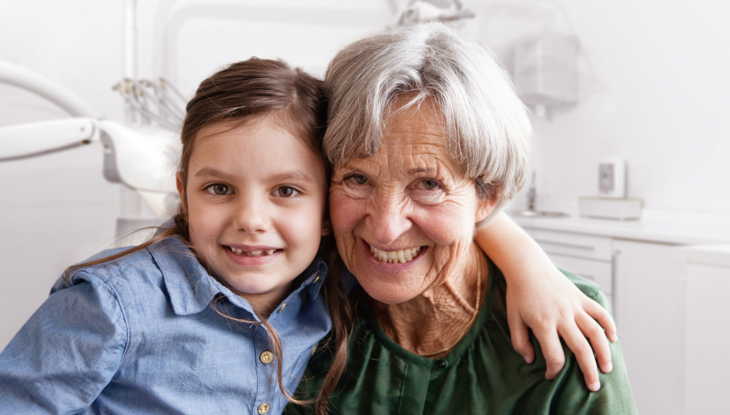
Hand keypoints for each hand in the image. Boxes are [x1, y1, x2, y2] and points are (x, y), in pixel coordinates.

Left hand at [505, 263, 617, 391]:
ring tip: (608, 368)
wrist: (528, 267)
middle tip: (594, 386)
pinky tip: (613, 339)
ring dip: (604, 352)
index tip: (551, 375)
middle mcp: (562, 316)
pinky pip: (600, 313)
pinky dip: (609, 326)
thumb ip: (519, 342)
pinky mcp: (581, 298)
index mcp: (543, 324)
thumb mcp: (512, 319)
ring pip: (596, 333)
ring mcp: (574, 306)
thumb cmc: (518, 294)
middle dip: (589, 371)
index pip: (555, 356)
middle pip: (581, 349)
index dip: (554, 370)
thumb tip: (531, 360)